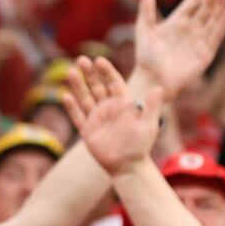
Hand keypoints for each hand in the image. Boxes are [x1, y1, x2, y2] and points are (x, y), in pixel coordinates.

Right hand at [62, 55, 165, 174]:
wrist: (127, 166)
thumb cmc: (140, 146)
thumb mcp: (148, 125)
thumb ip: (151, 107)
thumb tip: (159, 88)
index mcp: (123, 104)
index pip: (113, 83)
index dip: (106, 71)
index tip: (99, 60)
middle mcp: (109, 108)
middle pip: (97, 86)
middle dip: (90, 73)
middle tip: (81, 59)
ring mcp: (97, 119)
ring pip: (85, 98)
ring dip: (78, 85)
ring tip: (71, 72)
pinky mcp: (88, 131)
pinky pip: (78, 116)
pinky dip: (72, 107)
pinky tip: (65, 96)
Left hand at [130, 0, 224, 99]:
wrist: (151, 80)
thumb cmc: (145, 56)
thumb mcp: (144, 28)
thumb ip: (147, 7)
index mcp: (177, 22)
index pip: (194, 0)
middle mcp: (191, 30)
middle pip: (206, 8)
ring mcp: (199, 41)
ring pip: (214, 19)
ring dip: (222, 6)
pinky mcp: (205, 54)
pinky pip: (216, 36)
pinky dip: (223, 24)